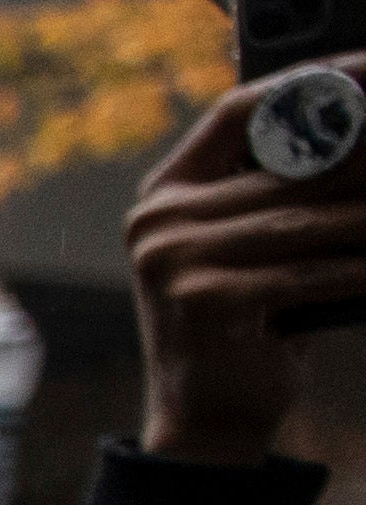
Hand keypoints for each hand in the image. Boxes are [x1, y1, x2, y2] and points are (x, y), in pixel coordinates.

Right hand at [128, 78, 365, 460]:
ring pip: (308, 219)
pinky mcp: (205, 300)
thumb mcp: (252, 249)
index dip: (310, 83)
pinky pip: (309, 270)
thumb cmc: (247, 326)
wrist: (205, 420)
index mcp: (166, 195)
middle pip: (287, 166)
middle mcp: (159, 221)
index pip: (239, 112)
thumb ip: (281, 194)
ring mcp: (174, 260)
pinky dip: (361, 268)